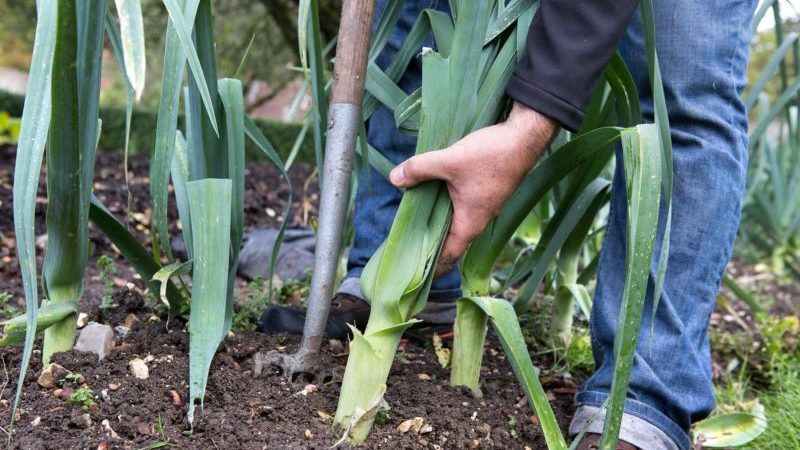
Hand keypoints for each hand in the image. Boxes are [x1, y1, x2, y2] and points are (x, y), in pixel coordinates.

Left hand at [389, 102, 557, 275]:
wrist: (524, 137)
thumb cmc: (491, 155)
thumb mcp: (450, 161)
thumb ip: (420, 169)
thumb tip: (394, 178)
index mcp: (470, 224)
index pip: (449, 257)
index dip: (432, 268)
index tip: (414, 277)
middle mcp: (478, 221)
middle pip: (450, 242)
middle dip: (430, 247)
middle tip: (404, 250)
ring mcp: (483, 207)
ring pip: (455, 223)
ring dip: (438, 225)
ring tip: (413, 223)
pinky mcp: (485, 193)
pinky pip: (461, 208)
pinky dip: (446, 208)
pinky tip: (431, 196)